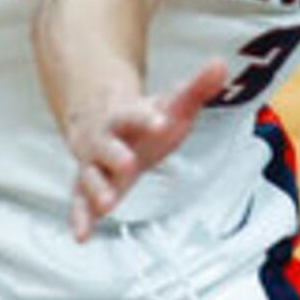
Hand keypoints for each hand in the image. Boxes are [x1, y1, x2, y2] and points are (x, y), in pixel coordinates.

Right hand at [64, 57, 233, 240]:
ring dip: (96, 189)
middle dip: (115, 155)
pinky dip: (79, 217)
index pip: (135, 114)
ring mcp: (93, 163)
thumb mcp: (172, 102)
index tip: (161, 120)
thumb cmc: (144, 117)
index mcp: (125, 116)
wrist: (103, 119)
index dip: (148, 117)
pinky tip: (80, 235)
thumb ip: (196, 87)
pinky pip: (79, 200)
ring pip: (89, 175)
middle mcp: (104, 139)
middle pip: (106, 146)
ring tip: (106, 204)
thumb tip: (220, 64)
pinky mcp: (88, 184)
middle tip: (128, 163)